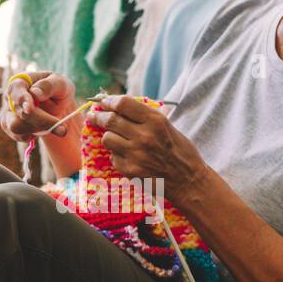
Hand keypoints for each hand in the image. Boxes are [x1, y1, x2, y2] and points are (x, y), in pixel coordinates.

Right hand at [0, 71, 77, 141]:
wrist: (58, 104)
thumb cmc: (58, 89)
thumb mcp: (60, 84)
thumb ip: (49, 86)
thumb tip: (34, 94)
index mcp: (21, 82)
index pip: (15, 90)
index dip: (22, 99)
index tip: (29, 109)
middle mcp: (11, 97)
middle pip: (18, 112)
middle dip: (40, 121)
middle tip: (63, 129)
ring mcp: (9, 113)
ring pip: (16, 127)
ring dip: (39, 129)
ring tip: (56, 126)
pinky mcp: (12, 127)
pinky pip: (19, 136)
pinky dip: (34, 135)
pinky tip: (45, 129)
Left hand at [88, 95, 208, 200]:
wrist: (187, 180)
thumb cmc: (179, 150)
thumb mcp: (166, 126)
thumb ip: (143, 116)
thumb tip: (116, 105)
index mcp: (156, 121)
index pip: (122, 104)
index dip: (108, 101)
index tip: (103, 102)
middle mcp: (144, 136)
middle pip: (110, 119)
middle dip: (99, 116)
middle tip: (95, 116)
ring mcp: (136, 155)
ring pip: (107, 138)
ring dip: (109, 137)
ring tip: (118, 139)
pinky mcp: (130, 171)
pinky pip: (113, 157)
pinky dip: (118, 155)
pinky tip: (129, 157)